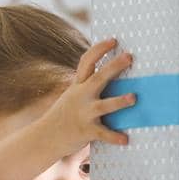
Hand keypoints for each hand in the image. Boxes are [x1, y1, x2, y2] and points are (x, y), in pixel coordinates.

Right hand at [41, 37, 136, 152]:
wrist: (45, 137)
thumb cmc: (63, 115)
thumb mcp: (72, 96)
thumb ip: (87, 87)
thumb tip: (108, 77)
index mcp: (78, 86)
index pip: (87, 61)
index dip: (100, 49)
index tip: (113, 40)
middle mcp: (81, 96)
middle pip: (99, 78)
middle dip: (114, 66)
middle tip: (129, 56)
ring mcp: (84, 114)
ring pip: (104, 106)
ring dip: (119, 101)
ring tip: (133, 98)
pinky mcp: (86, 131)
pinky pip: (103, 134)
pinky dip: (114, 137)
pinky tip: (125, 139)